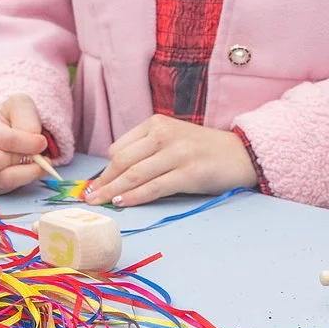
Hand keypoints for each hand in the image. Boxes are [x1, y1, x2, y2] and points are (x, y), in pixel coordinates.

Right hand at [0, 94, 52, 194]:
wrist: (3, 133)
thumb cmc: (9, 119)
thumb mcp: (20, 106)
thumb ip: (27, 118)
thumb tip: (35, 143)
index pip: (1, 140)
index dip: (26, 142)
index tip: (41, 142)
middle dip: (20, 159)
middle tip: (36, 154)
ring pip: (2, 180)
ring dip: (26, 172)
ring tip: (37, 163)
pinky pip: (5, 189)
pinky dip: (22, 180)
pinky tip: (26, 168)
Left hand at [84, 115, 258, 206]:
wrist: (241, 154)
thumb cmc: (203, 150)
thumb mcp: (172, 139)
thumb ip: (146, 150)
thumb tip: (114, 176)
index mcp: (156, 124)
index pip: (119, 148)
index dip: (104, 170)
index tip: (95, 185)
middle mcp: (164, 134)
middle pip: (122, 161)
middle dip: (102, 182)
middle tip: (87, 198)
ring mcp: (177, 153)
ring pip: (134, 174)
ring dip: (112, 192)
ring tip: (98, 203)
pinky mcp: (189, 173)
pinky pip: (155, 187)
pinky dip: (135, 197)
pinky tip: (122, 204)